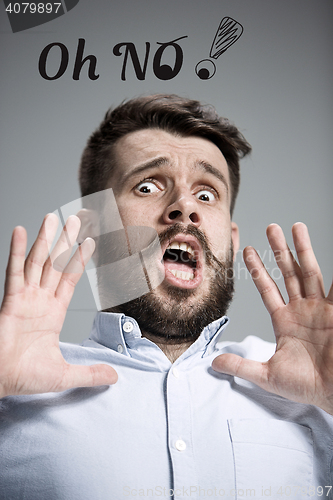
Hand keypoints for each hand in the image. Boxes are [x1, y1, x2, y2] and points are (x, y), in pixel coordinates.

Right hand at [0, 214, 116, 397]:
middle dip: (65, 242)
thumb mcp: (66, 375)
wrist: (2, 381)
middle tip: (74, 220)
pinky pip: (14, 271)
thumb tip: (114, 376)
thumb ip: (90, 373)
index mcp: (54, 312)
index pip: (70, 278)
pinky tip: (20, 231)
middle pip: (55, 263)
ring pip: (37, 262)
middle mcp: (41, 300)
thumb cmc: (26, 377)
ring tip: (52, 218)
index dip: (79, 260)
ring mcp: (25, 298)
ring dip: (45, 240)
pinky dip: (16, 250)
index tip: (88, 242)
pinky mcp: (11, 300)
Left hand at [212, 223, 332, 414]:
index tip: (248, 250)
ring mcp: (320, 308)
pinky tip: (330, 252)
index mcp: (284, 320)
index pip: (267, 288)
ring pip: (309, 271)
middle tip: (271, 227)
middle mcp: (302, 309)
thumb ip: (241, 366)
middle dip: (279, 250)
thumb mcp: (267, 376)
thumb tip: (214, 362)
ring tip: (295, 226)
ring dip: (302, 249)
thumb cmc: (305, 386)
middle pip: (288, 273)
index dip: (258, 269)